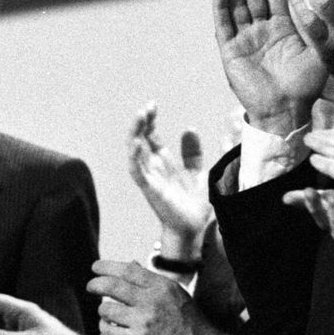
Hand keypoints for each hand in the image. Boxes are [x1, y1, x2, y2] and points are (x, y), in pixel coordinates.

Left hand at [87, 260, 231, 334]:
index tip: (95, 267)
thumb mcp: (174, 292)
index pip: (127, 270)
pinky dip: (105, 326)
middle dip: (95, 284)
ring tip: (107, 311)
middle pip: (112, 286)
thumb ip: (149, 280)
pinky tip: (109, 326)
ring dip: (103, 309)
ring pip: (106, 309)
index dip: (107, 267)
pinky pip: (108, 330)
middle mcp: (151, 302)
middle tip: (90, 286)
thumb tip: (128, 264)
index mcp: (161, 287)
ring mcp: (143, 322)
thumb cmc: (186, 319)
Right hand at [127, 103, 210, 252]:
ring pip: (135, 151)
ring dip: (135, 133)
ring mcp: (149, 178)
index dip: (150, 121)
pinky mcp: (150, 189)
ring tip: (140, 116)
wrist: (194, 229)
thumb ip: (193, 153)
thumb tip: (188, 128)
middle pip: (140, 139)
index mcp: (164, 163)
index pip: (151, 136)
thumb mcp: (198, 172)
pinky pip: (137, 170)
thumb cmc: (194, 205)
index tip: (153, 105)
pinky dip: (134, 156)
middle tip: (147, 106)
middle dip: (141, 122)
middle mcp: (153, 168)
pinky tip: (136, 142)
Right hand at [212, 0, 327, 134]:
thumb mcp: (320, 49)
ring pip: (237, 5)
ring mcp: (244, 39)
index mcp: (283, 28)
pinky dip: (221, 8)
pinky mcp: (230, 51)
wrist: (287, 109)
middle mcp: (262, 30)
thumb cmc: (307, 84)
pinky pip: (224, 26)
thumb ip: (320, 25)